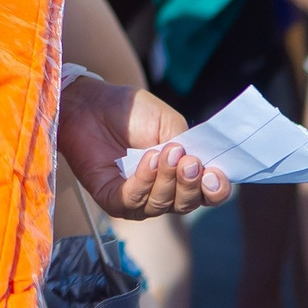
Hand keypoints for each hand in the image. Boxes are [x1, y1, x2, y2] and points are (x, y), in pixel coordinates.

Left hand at [58, 76, 230, 219]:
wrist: (91, 103)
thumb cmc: (130, 113)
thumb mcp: (169, 123)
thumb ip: (189, 145)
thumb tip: (204, 165)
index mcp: (181, 176)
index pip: (207, 195)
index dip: (216, 190)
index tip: (215, 174)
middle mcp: (162, 193)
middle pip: (186, 204)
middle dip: (191, 184)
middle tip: (190, 160)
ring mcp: (137, 199)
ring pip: (161, 204)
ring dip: (167, 178)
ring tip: (166, 152)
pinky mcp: (111, 198)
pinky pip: (131, 200)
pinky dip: (144, 181)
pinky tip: (149, 160)